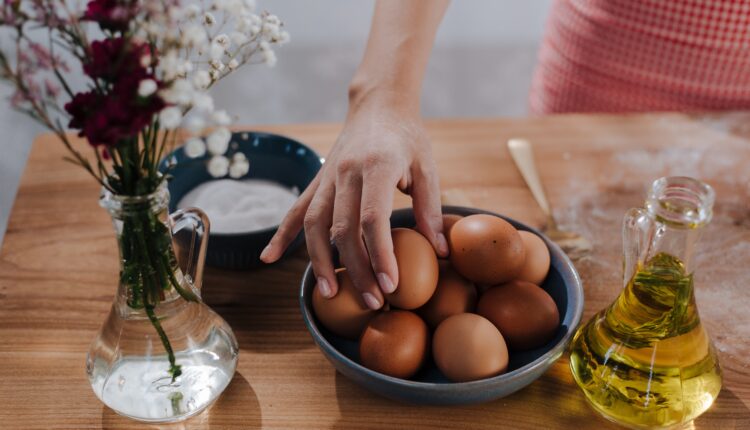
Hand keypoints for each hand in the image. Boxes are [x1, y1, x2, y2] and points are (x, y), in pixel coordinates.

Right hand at [260, 98, 447, 308]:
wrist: (379, 104)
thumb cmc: (408, 137)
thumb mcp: (427, 167)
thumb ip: (430, 210)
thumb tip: (442, 252)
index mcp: (377, 166)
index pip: (373, 218)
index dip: (380, 254)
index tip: (390, 284)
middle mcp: (346, 171)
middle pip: (342, 228)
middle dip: (355, 269)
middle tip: (371, 301)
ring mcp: (327, 176)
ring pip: (314, 223)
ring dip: (319, 261)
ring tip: (329, 293)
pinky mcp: (318, 180)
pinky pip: (296, 209)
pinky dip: (282, 234)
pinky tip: (269, 257)